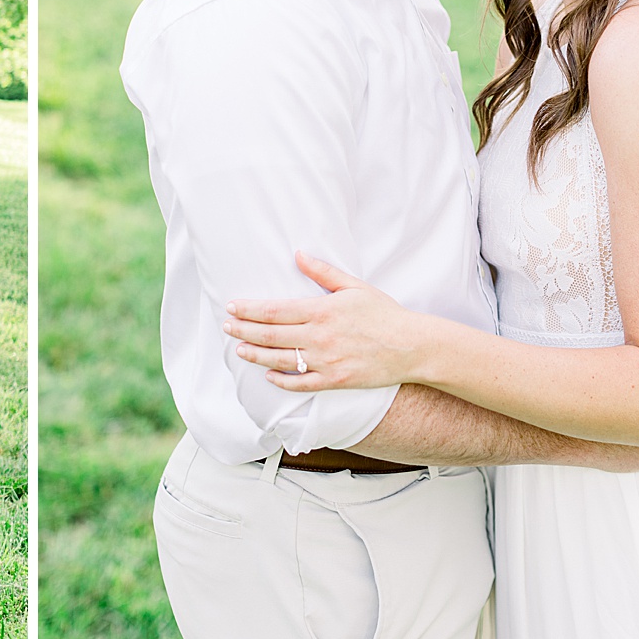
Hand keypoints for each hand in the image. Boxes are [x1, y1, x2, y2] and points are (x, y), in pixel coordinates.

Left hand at [223, 252, 424, 389]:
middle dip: (244, 330)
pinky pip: (302, 383)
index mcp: (322, 311)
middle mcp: (319, 337)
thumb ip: (323, 272)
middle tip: (226, 326)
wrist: (412, 346)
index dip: (249, 309)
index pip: (275, 310)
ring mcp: (326, 361)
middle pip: (271, 335)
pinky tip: (268, 375)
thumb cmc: (384, 313)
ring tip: (238, 349)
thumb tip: (298, 254)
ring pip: (280, 360)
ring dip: (255, 355)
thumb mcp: (354, 286)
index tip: (232, 306)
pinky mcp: (336, 381)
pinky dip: (282, 381)